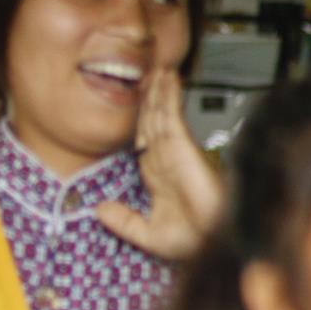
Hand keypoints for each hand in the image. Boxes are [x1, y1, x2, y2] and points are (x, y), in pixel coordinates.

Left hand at [96, 67, 224, 261]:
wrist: (212, 241)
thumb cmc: (191, 240)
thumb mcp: (146, 234)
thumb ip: (123, 221)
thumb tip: (99, 209)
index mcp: (158, 176)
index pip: (145, 140)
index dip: (141, 120)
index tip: (138, 104)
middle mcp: (166, 159)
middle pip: (153, 120)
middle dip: (151, 98)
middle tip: (150, 74)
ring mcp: (175, 150)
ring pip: (161, 113)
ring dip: (159, 90)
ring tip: (158, 68)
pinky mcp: (184, 145)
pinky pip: (172, 116)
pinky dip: (169, 96)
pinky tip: (167, 79)